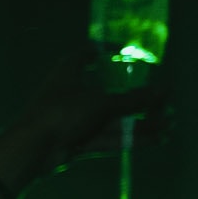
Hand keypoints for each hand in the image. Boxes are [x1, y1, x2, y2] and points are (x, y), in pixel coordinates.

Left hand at [0, 51, 165, 188]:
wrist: (33, 149)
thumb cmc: (63, 113)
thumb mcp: (101, 103)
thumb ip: (132, 99)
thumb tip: (164, 91)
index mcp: (67, 73)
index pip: (83, 54)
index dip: (102, 50)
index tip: (123, 49)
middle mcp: (69, 93)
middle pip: (105, 92)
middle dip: (133, 98)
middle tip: (160, 100)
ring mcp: (70, 119)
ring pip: (107, 119)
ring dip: (134, 123)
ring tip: (164, 125)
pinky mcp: (73, 141)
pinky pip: (103, 137)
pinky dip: (124, 139)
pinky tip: (150, 140)